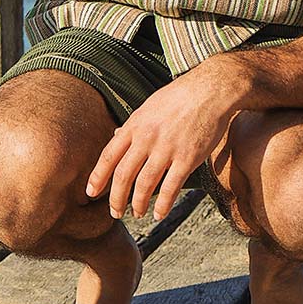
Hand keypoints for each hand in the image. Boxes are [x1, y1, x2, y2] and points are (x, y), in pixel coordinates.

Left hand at [86, 65, 235, 221]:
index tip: (91, 193)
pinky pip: (171, 187)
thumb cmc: (180, 96)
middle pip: (123, 175)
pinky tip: (159, 213)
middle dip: (116, 198)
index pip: (108, 156)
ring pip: (145, 184)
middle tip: (115, 212)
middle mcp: (147, 138)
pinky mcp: (188, 157)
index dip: (98, 177)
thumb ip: (133, 125)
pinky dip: (163, 205)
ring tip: (137, 213)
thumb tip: (116, 136)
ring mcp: (167, 148)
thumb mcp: (149, 106)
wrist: (211, 90)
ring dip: (138, 204)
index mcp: (135, 125)